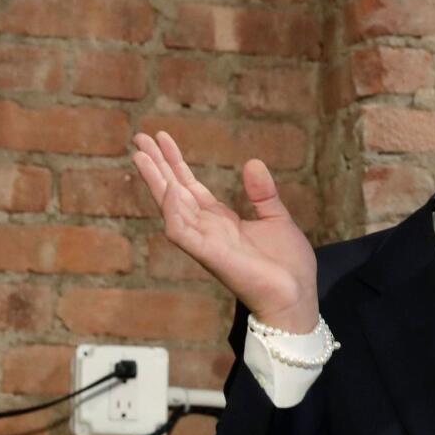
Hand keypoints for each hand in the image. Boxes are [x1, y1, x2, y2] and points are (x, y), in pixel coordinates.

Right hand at [131, 131, 318, 331]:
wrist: (296, 297)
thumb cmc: (287, 266)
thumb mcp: (277, 219)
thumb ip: (263, 194)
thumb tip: (252, 162)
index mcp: (221, 220)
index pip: (190, 187)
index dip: (175, 163)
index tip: (162, 137)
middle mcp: (207, 229)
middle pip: (173, 192)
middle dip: (157, 166)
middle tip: (138, 137)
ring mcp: (205, 242)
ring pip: (171, 208)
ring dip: (156, 182)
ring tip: (141, 154)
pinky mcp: (210, 256)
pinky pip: (182, 232)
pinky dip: (174, 211)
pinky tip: (170, 189)